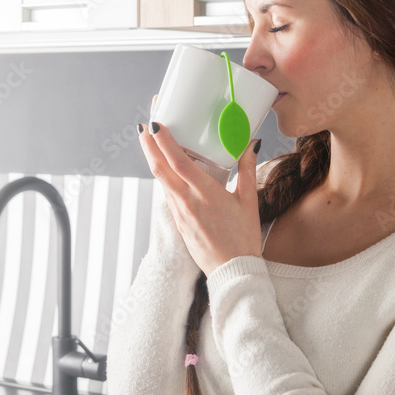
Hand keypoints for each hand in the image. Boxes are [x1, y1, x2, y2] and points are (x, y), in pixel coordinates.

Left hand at [138, 121, 261, 276]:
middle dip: (149, 146)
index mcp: (206, 194)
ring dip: (154, 160)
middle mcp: (188, 202)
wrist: (232, 270)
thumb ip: (247, 169)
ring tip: (150, 142)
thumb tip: (250, 144)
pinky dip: (163, 177)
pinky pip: (168, 194)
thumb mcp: (249, 201)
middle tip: (143, 126)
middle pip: (160, 169)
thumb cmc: (243, 238)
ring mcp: (180, 213)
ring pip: (161, 181)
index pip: (178, 162)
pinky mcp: (178, 222)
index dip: (164, 141)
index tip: (155, 124)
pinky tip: (165, 169)